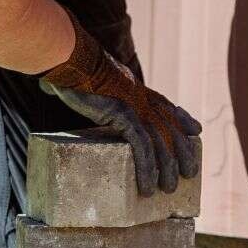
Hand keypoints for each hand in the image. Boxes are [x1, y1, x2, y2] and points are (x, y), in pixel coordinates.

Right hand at [39, 7, 200, 194]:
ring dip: (167, 169)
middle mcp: (141, 97)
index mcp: (135, 88)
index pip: (166, 104)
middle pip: (170, 128)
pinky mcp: (124, 115)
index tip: (195, 130)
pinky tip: (147, 185)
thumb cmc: (70, 68)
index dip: (182, 118)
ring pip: (160, 143)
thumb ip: (80, 86)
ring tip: (168, 189)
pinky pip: (142, 147)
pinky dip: (147, 168)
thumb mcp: (84, 77)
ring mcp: (135, 106)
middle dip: (183, 151)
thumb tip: (52, 86)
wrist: (69, 58)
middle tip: (190, 171)